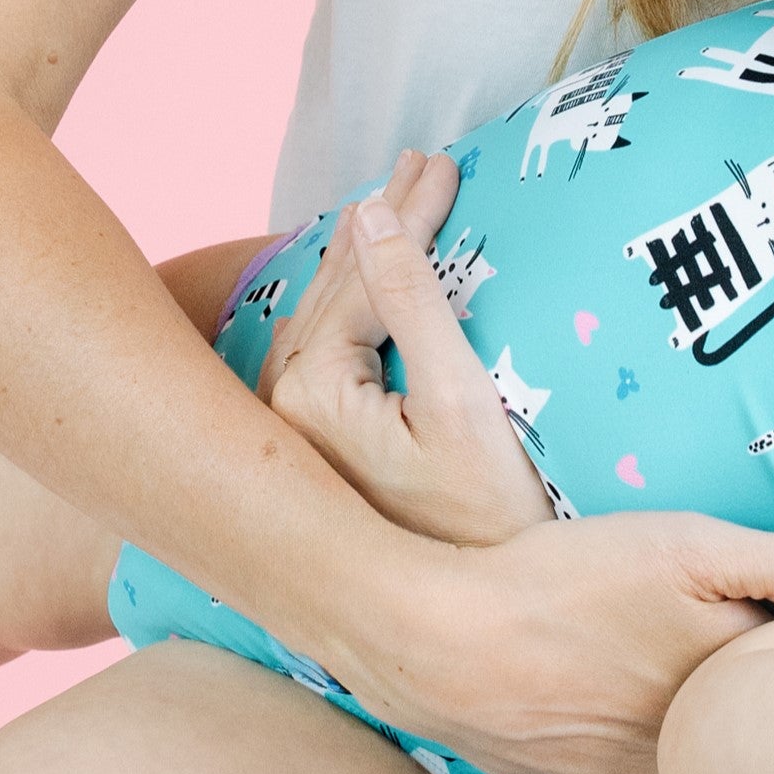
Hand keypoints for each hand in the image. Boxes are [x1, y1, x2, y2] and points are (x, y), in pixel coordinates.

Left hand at [255, 151, 555, 545]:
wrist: (482, 614)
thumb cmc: (488, 514)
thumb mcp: (460, 399)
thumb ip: (414, 302)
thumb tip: (371, 215)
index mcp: (309, 396)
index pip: (361, 278)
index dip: (406, 215)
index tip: (445, 162)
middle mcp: (285, 413)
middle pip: (335, 289)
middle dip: (382, 220)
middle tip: (422, 159)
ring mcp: (299, 432)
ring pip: (329, 313)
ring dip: (367, 253)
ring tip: (398, 195)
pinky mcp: (323, 447)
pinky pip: (331, 345)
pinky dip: (356, 297)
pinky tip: (369, 271)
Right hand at [339, 509, 773, 773]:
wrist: (440, 646)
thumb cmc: (566, 582)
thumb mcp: (687, 546)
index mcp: (730, 696)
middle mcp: (691, 751)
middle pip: (754, 726)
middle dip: (771, 698)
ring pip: (696, 751)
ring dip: (709, 724)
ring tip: (703, 676)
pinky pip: (639, 763)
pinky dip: (649, 736)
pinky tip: (629, 697)